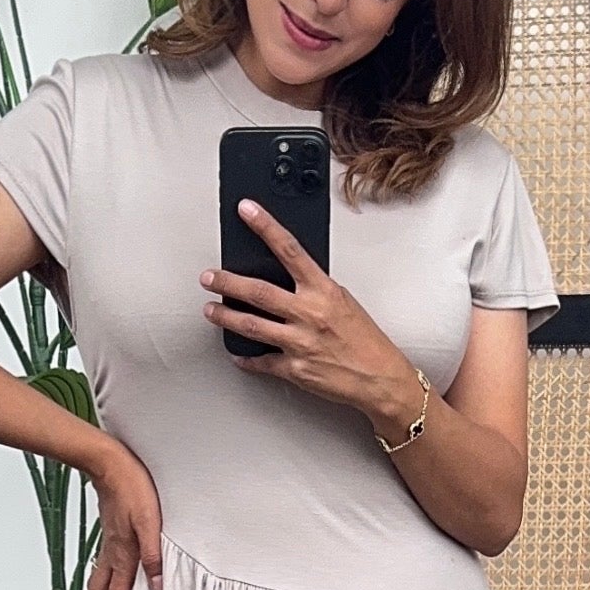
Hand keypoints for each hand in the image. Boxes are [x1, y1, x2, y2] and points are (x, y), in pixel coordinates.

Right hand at [86, 441, 163, 589]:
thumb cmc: (132, 488)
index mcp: (123, 557)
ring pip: (97, 589)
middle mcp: (111, 557)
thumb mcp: (150, 522)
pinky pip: (100, 573)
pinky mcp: (109, 538)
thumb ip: (154, 557)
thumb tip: (156, 588)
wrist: (108, 465)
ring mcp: (107, 548)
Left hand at [199, 206, 423, 436]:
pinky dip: (246, 359)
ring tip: (210, 311)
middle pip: (258, 291)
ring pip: (251, 325)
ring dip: (225, 317)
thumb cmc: (367, 341)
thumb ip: (315, 290)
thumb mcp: (344, 302)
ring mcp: (299, 342)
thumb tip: (289, 280)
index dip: (265, 227)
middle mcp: (309, 314)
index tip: (247, 211)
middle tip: (208, 277)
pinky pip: (261, 362)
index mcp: (323, 291)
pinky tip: (237, 354)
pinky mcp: (295, 369)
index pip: (289, 250)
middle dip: (227, 282)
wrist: (381, 379)